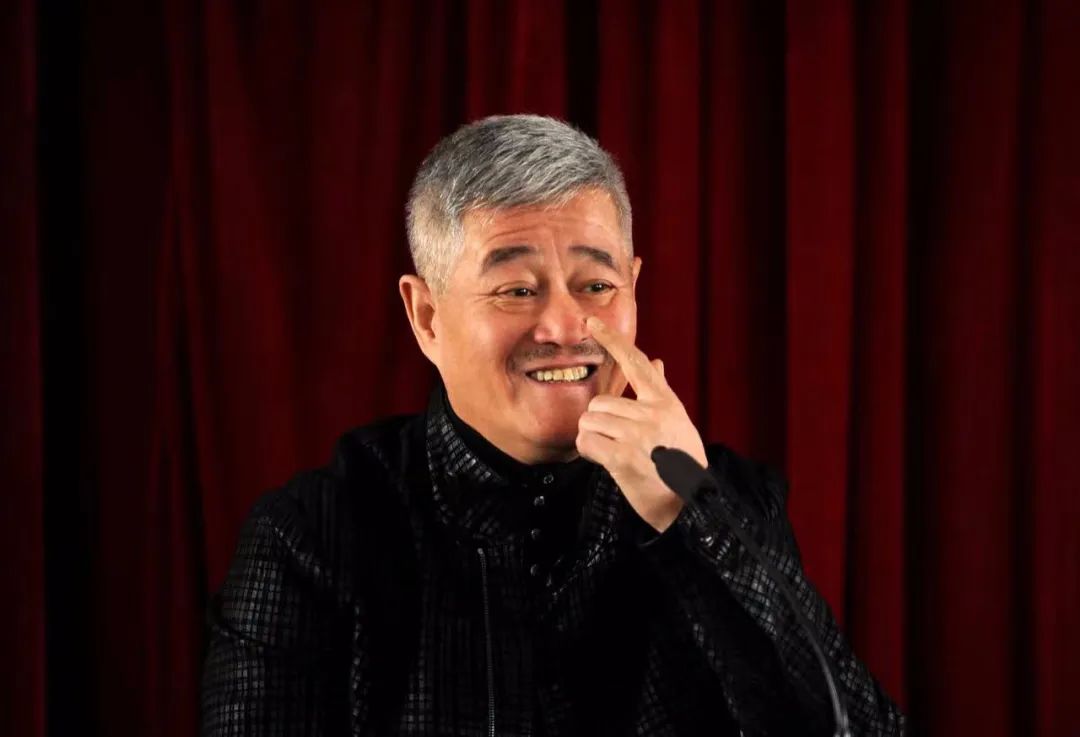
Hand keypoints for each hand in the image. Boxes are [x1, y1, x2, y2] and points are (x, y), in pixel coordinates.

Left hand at [576, 316, 708, 531]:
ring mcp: (638, 435)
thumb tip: (656, 361)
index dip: (612, 340)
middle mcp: (653, 414)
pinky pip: (586, 442)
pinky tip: (604, 461)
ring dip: (593, 438)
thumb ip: (660, 393)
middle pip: (600, 403)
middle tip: (614, 442)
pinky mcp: (623, 457)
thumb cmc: (681, 464)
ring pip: (590, 421)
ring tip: (613, 453)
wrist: (689, 504)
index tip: (591, 322)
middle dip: (598, 423)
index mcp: (666, 403)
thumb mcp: (678, 422)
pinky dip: (588, 452)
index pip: (636, 363)